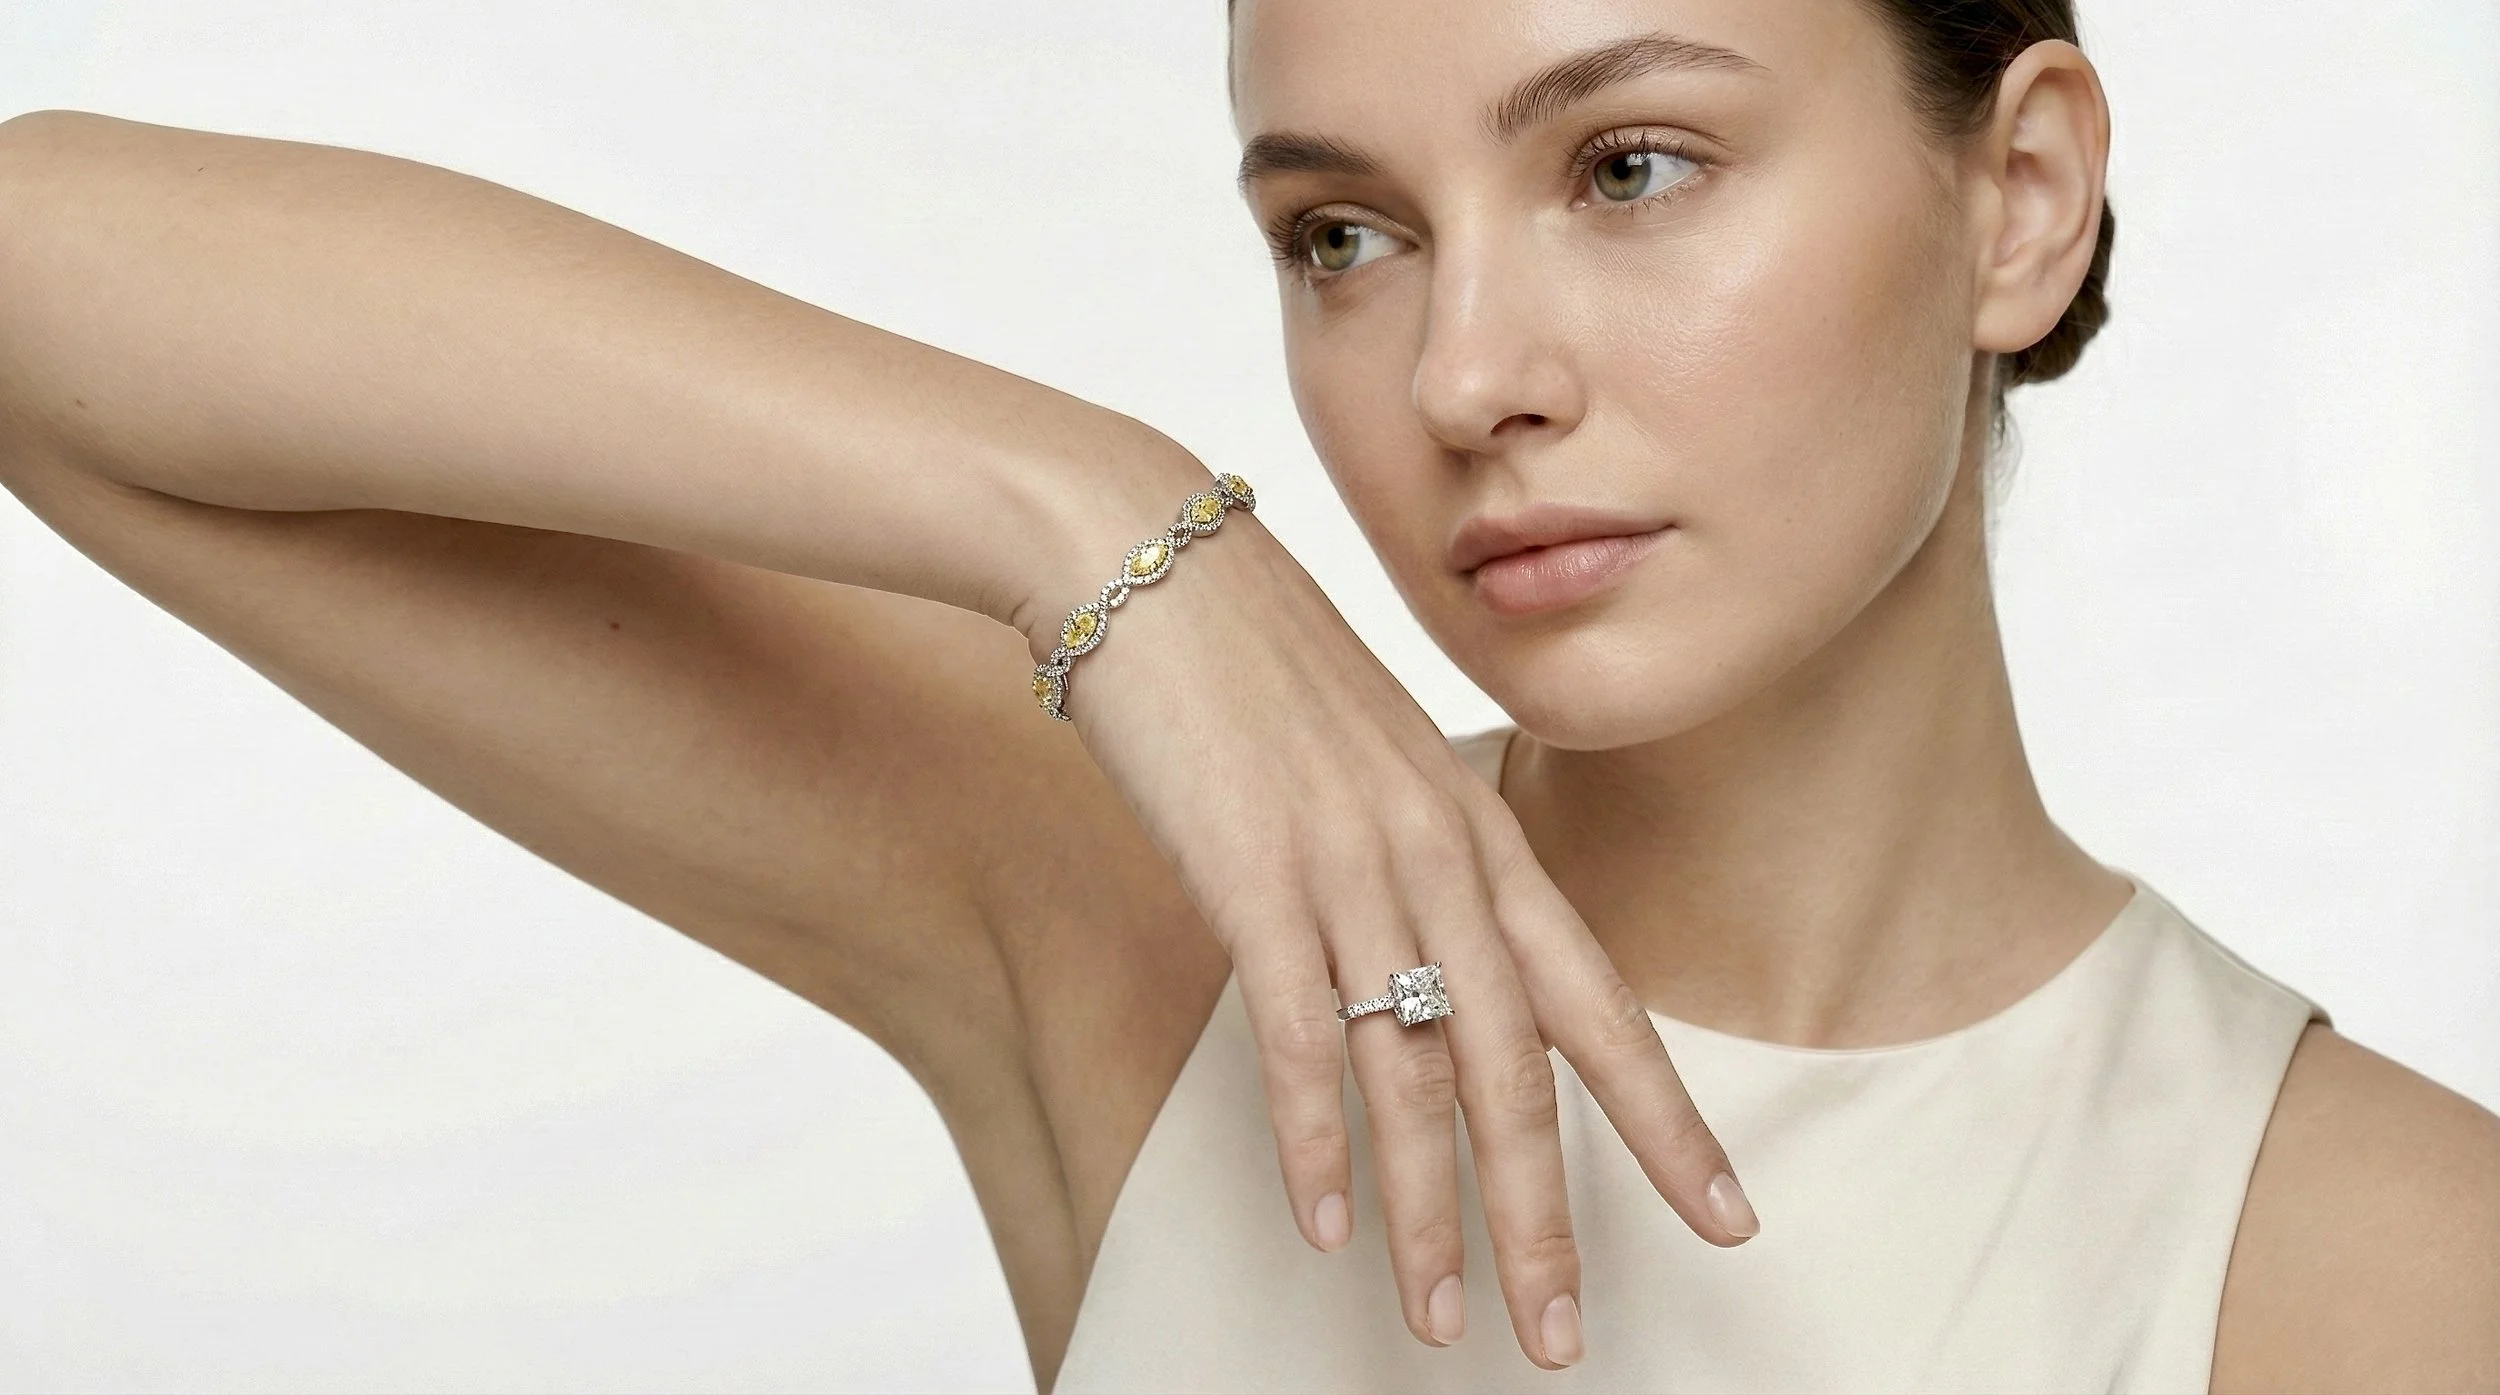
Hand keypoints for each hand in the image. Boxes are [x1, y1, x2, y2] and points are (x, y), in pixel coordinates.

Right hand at [1023, 474, 1755, 1369]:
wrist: (1143, 549)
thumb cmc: (1250, 658)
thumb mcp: (1369, 757)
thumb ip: (1418, 853)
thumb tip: (1436, 947)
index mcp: (1480, 831)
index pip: (1599, 1003)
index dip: (1668, 1120)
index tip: (1728, 1217)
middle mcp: (1440, 855)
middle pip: (1521, 1070)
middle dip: (1550, 1218)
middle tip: (1565, 1340)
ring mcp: (1352, 864)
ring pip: (1418, 1075)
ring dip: (1430, 1214)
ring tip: (1444, 1320)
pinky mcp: (1254, 871)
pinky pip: (1302, 1035)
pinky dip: (1315, 1140)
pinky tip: (1322, 1223)